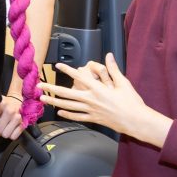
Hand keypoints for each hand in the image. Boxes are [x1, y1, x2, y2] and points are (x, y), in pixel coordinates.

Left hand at [0, 96, 25, 140]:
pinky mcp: (23, 124)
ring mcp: (17, 118)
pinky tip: (11, 129)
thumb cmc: (5, 104)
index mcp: (1, 105)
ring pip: (5, 135)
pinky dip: (11, 134)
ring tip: (5, 127)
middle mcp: (10, 111)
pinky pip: (13, 136)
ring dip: (4, 132)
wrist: (17, 100)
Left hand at [38, 53, 172, 146]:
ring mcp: (91, 111)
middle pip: (66, 94)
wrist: (136, 121)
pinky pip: (77, 117)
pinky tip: (59, 112)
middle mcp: (91, 100)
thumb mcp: (124, 83)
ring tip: (43, 99)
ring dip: (54, 102)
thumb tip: (109, 55)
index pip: (79, 77)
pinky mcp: (93, 119)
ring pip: (68, 106)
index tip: (58, 65)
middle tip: (39, 86)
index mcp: (98, 89)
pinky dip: (67, 114)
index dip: (67, 70)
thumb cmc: (131, 102)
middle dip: (51, 89)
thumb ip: (113, 69)